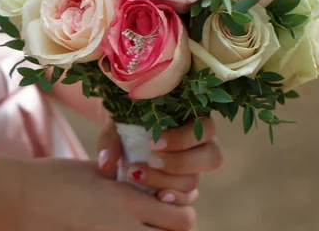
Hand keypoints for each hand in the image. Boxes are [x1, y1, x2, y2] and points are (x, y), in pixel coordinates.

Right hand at [0, 158, 195, 230]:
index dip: (181, 209)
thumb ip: (127, 184)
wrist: (18, 198)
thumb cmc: (54, 178)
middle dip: (174, 227)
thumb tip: (147, 191)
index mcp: (127, 200)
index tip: (169, 200)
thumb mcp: (98, 173)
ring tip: (139, 223)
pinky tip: (119, 228)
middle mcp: (124, 228)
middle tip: (159, 216)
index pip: (182, 216)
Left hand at [97, 118, 222, 204]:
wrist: (120, 128)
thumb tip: (107, 163)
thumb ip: (111, 137)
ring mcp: (194, 166)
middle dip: (179, 163)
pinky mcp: (184, 184)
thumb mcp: (116, 120)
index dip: (183, 139)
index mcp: (194, 117)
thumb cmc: (124, 117)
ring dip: (167, 181)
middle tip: (151, 159)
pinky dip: (173, 199)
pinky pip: (188, 197)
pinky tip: (156, 197)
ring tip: (137, 174)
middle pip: (211, 157)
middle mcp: (201, 143)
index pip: (205, 128)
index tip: (153, 143)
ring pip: (195, 180)